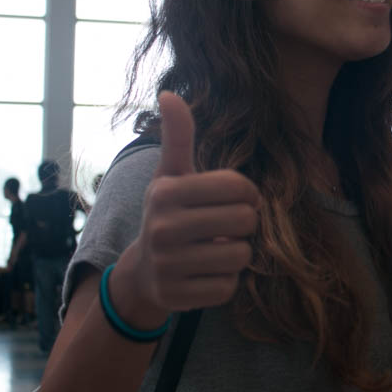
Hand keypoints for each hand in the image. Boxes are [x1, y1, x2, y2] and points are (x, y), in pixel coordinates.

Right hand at [110, 92, 260, 327]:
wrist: (143, 273)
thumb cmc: (169, 214)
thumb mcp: (171, 174)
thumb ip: (178, 136)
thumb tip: (169, 94)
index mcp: (166, 192)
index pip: (240, 187)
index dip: (247, 194)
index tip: (233, 200)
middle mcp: (163, 228)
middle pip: (247, 221)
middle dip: (243, 224)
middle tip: (223, 228)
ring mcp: (169, 265)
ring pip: (242, 255)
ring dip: (235, 253)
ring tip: (212, 250)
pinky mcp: (179, 297)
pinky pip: (230, 286)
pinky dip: (224, 281)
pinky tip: (203, 273)